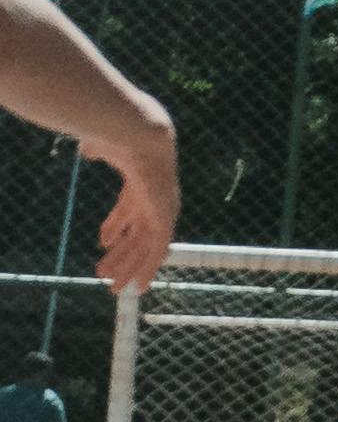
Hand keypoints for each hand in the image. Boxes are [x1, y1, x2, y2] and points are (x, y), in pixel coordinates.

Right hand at [94, 116, 178, 296]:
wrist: (139, 136)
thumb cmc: (118, 134)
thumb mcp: (104, 144)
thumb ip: (97, 147)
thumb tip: (88, 147)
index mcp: (138, 181)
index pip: (129, 208)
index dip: (115, 225)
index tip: (103, 242)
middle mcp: (152, 198)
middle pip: (136, 232)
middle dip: (121, 253)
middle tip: (104, 272)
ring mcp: (161, 210)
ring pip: (144, 247)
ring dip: (128, 267)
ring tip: (112, 287)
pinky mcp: (165, 220)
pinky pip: (157, 252)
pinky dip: (149, 269)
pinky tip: (139, 286)